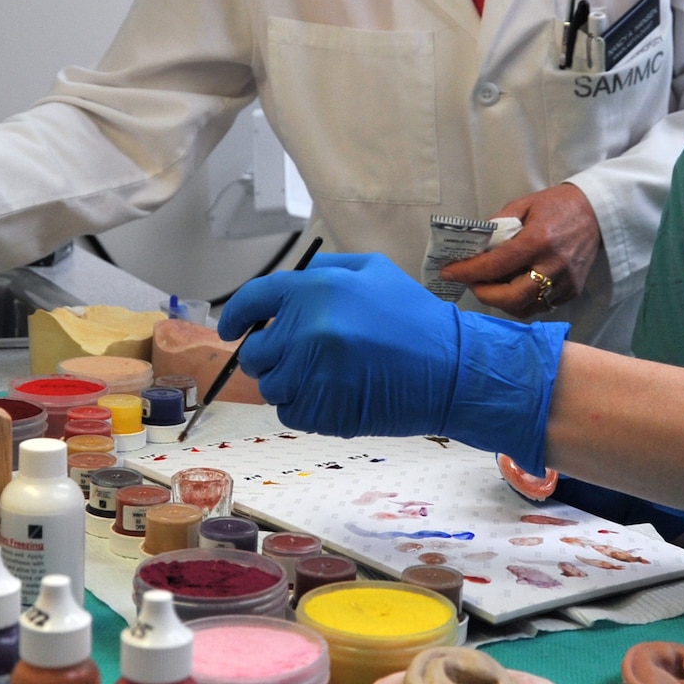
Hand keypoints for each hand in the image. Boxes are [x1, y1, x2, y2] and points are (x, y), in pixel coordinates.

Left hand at [220, 252, 565, 468]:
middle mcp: (306, 330)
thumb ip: (323, 272)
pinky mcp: (321, 411)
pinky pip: (289, 412)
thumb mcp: (373, 272)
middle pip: (257, 351)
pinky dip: (304, 407)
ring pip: (270, 385)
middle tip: (306, 355)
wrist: (452, 369)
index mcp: (316, 290)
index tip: (231, 328)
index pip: (253, 301)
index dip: (236, 315)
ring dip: (289, 382)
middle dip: (273, 353)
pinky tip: (337, 394)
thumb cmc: (415, 319)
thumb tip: (285, 285)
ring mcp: (312, 374)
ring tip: (329, 375)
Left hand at [441, 183, 600, 316]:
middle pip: (511, 298)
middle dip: (484, 294)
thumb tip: (474, 246)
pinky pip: (540, 306)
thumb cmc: (558, 205)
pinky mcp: (573, 291)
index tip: (449, 272)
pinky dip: (521, 301)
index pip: (496, 265)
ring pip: (525, 308)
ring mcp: (565, 282)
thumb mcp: (523, 205)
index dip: (468, 272)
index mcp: (538, 240)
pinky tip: (514, 287)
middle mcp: (553, 265)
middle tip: (472, 283)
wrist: (598, 212)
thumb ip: (497, 226)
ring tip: (491, 285)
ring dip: (501, 301)